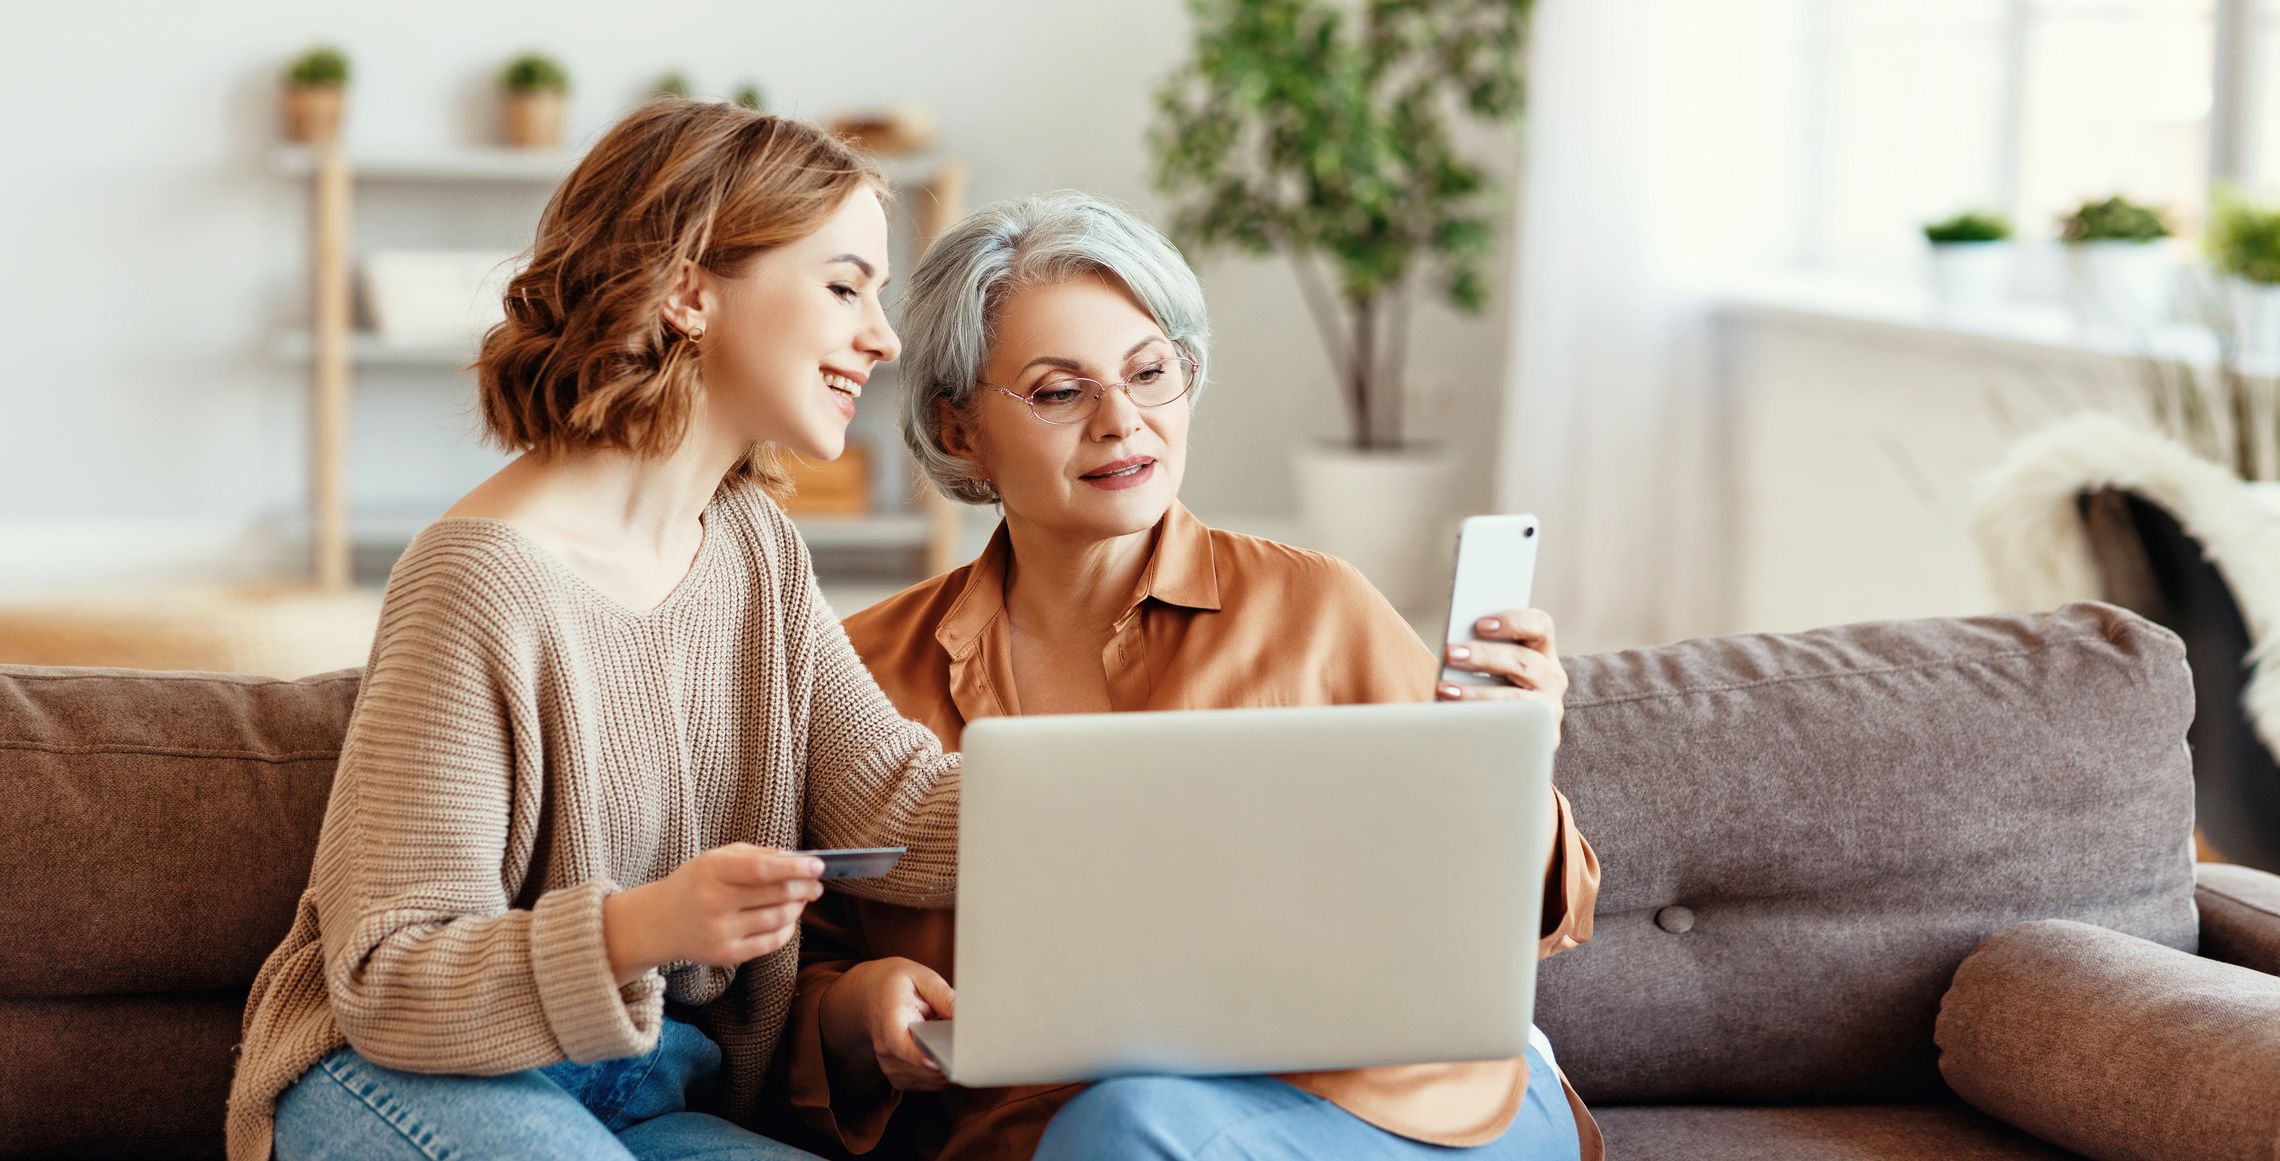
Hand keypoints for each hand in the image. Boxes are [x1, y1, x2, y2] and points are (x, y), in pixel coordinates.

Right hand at [604, 844, 824, 985]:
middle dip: (804, 888)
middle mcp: (714, 902)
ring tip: (802, 899)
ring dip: (798, 908)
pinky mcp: (725, 955)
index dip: (796, 868)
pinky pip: (770, 943)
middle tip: (816, 884)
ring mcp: (720, 931)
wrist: (658, 922)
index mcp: (712, 870)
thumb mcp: (716, 858)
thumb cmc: (695, 883)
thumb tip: (796, 859)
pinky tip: (789, 919)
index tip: (818, 865)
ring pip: (777, 919)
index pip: (763, 870)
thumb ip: (756, 855)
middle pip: (775, 895)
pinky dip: (787, 929)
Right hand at [820, 956, 955, 1091]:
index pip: (900, 1045)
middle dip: (952, 1057)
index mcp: (889, 1022)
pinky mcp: (900, 1079)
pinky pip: (932, 1083)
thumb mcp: (922, 979)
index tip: (936, 1062)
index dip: (919, 1056)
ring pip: (934, 1080)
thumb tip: (969, 1018)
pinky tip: (942, 1050)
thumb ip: (945, 998)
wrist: (871, 996)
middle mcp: (886, 1051)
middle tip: (965, 1036)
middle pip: (925, 1068)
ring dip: (950, 1064)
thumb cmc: (898, 986)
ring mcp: (892, 1068)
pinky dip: (944, 1070)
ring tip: (948, 1038)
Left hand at [1436, 608, 1568, 744]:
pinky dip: (1484, 721)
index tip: (1479, 624)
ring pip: (1516, 698)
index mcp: (1542, 650)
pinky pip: (1514, 728)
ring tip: (1445, 688)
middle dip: (1484, 656)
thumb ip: (1483, 651)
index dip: (1512, 621)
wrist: (1508, 739)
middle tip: (1450, 653)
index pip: (1540, 625)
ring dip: (1477, 692)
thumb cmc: (1491, 689)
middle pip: (1523, 660)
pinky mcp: (1545, 736)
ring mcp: (1551, 707)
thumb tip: (1456, 647)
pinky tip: (1458, 718)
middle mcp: (1552, 677)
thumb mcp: (1493, 667)